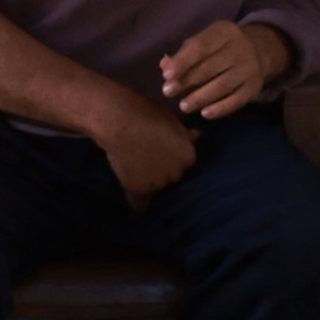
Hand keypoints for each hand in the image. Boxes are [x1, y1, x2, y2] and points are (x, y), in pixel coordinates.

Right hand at [95, 88, 200, 204]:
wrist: (121, 121)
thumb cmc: (145, 114)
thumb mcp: (170, 120)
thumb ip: (183, 134)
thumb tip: (197, 136)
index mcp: (189, 156)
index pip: (185, 165)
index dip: (171, 158)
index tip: (160, 152)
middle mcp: (178, 173)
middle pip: (171, 178)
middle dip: (161, 171)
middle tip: (145, 158)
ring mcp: (159, 184)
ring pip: (155, 189)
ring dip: (148, 183)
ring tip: (134, 169)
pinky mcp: (140, 190)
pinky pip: (139, 204)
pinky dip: (136, 201)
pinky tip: (133, 200)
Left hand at [157, 20, 285, 122]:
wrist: (259, 51)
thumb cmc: (220, 48)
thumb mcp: (204, 42)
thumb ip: (183, 55)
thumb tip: (164, 67)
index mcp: (223, 32)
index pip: (200, 47)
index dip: (182, 62)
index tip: (166, 76)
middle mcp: (239, 48)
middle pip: (209, 68)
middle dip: (186, 81)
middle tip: (168, 92)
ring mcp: (249, 68)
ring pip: (222, 86)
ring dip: (200, 98)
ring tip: (183, 106)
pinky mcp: (254, 87)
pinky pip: (236, 100)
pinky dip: (220, 108)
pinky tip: (205, 113)